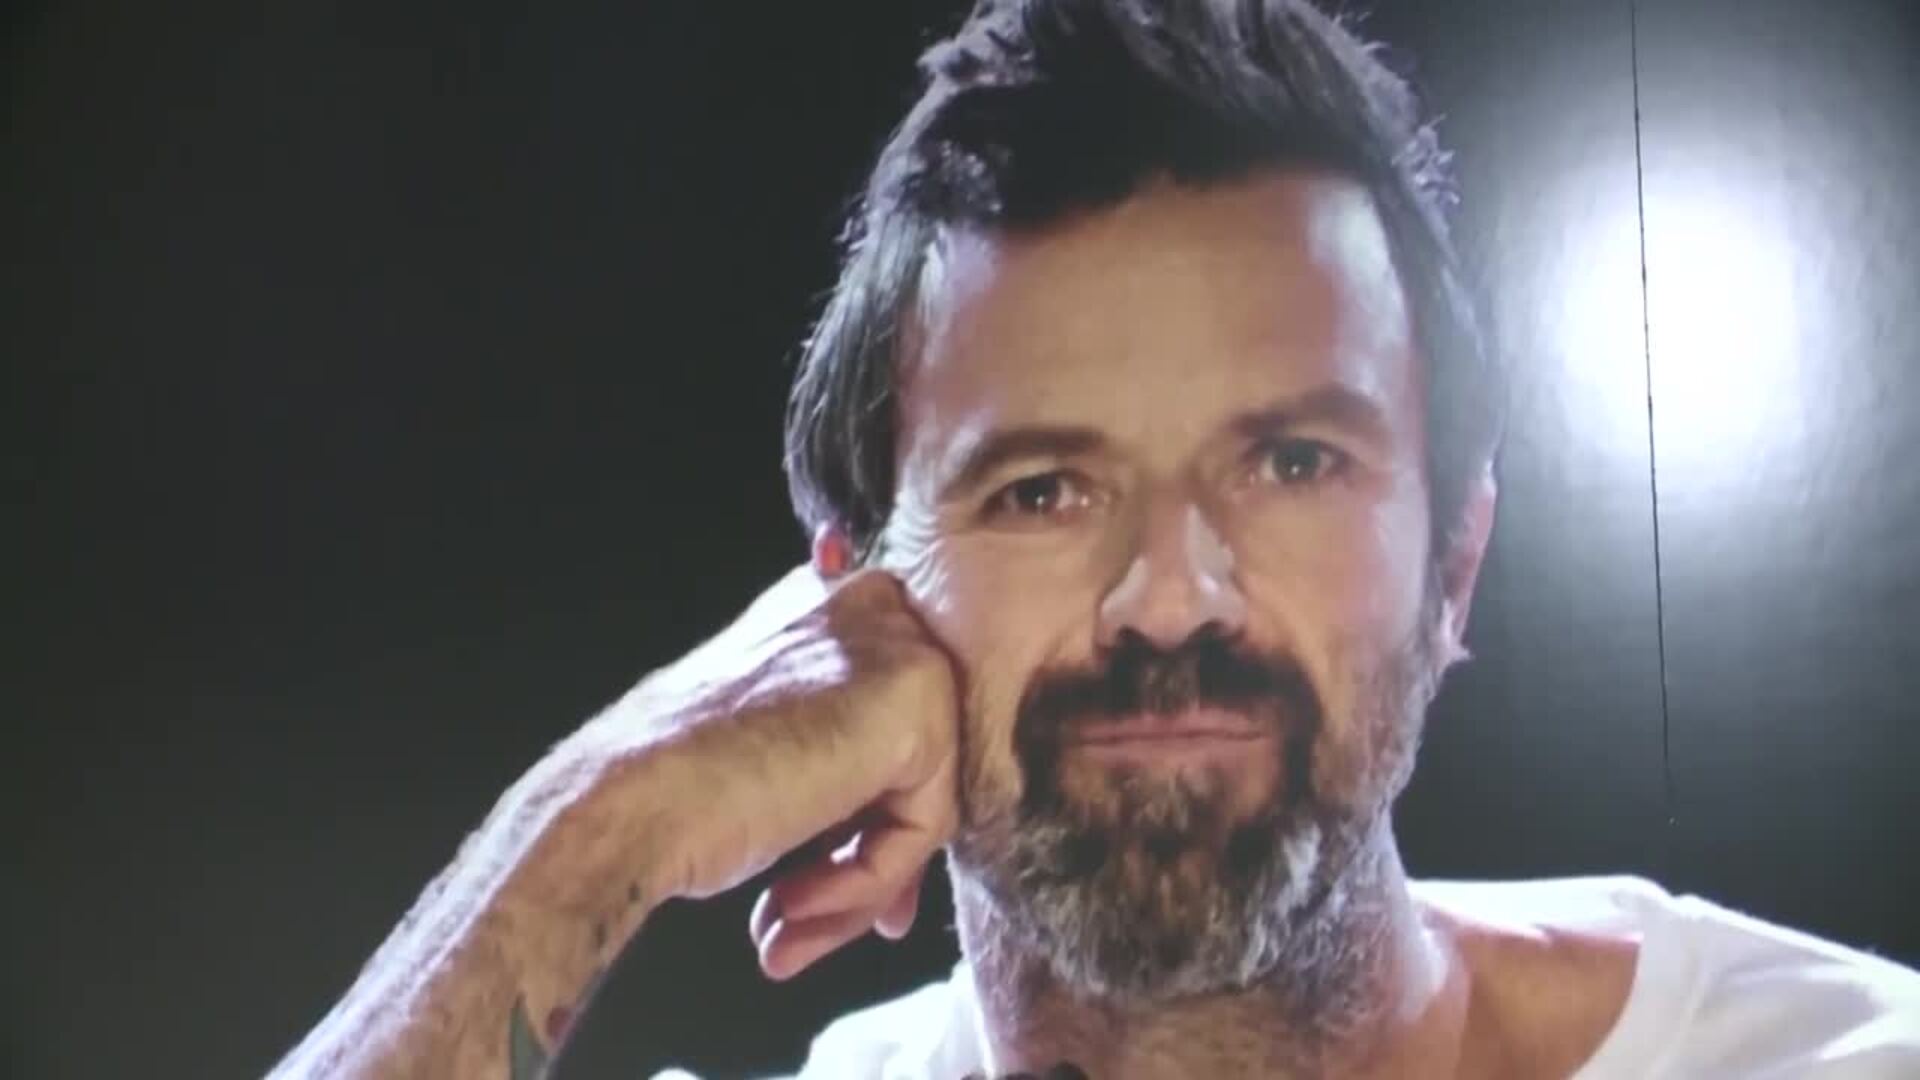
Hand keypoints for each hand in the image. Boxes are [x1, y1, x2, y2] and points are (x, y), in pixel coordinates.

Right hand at [598, 565, 961, 980]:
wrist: (627, 804)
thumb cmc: (672, 785)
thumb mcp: (770, 750)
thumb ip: (842, 767)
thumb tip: (893, 842)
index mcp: (824, 606)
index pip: (885, 723)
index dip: (856, 818)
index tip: (809, 885)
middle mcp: (867, 607)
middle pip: (911, 764)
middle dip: (863, 860)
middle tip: (802, 918)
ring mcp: (899, 645)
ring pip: (920, 801)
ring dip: (854, 886)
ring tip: (787, 928)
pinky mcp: (919, 698)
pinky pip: (923, 823)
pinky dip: (864, 881)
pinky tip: (792, 904)